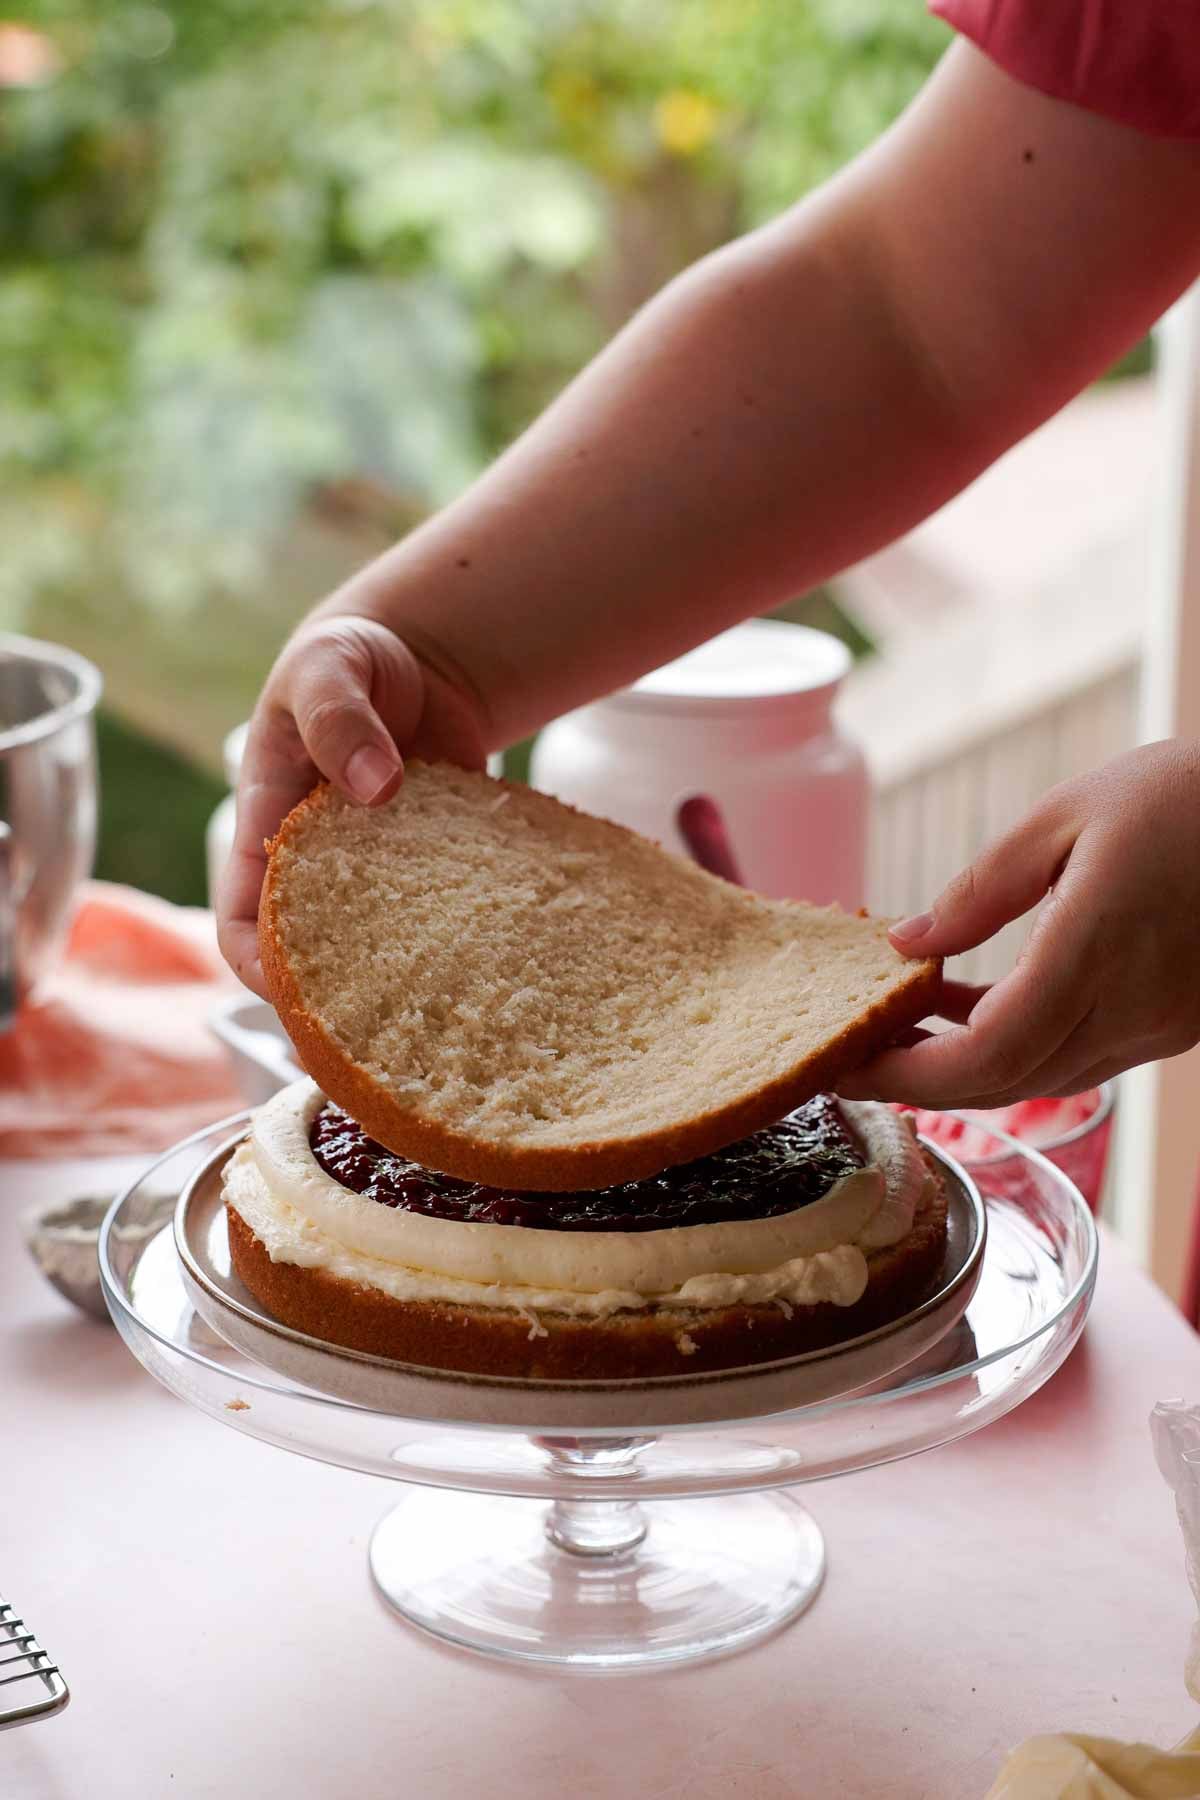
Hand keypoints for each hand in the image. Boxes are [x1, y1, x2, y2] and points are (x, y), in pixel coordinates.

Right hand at [216, 613, 486, 993]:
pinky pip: (446, 914)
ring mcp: (382, 871)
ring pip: (383, 947)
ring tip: (448, 1010)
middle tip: (382, 1033)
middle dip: (337, 999)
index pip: (244, 919)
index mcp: (269, 825)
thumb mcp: (329, 667)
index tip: (292, 994)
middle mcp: (321, 864)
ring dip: (408, 979)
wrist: (421, 654)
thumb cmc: (350, 659)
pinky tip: (500, 955)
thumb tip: (372, 785)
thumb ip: (338, 717)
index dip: (258, 964)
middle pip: (313, 955)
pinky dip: (466, 936)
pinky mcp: (438, 866)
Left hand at [839, 740, 1199, 1107]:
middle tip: (854, 1058)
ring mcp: (1162, 1026)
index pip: (989, 1055)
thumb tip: (904, 943)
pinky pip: (1080, 1056)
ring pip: (1043, 1079)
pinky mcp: (1176, 1024)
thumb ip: (980, 890)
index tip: (850, 1066)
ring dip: (966, 1066)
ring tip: (898, 1031)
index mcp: (1098, 951)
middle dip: (922, 1083)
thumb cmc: (1184, 796)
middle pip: (1008, 1084)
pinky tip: (968, 1008)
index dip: (912, 1076)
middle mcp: (1135, 1009)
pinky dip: (1017, 1045)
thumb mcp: (1065, 818)